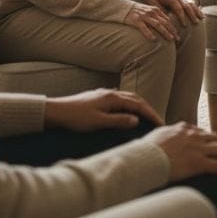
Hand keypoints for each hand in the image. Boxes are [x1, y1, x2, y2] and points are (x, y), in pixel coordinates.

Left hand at [44, 89, 163, 131]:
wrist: (55, 112)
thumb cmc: (75, 118)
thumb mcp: (98, 122)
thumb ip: (118, 121)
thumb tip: (136, 120)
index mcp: (113, 98)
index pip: (139, 105)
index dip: (151, 114)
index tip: (161, 124)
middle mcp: (110, 93)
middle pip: (136, 99)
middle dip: (149, 109)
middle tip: (158, 121)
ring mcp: (104, 95)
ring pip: (128, 98)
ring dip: (140, 107)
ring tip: (147, 117)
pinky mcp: (98, 99)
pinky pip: (121, 100)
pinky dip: (130, 106)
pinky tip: (128, 112)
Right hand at [125, 2, 179, 41]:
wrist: (122, 6)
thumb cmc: (137, 12)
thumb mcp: (148, 12)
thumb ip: (156, 18)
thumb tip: (165, 27)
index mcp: (156, 10)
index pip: (167, 20)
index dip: (174, 28)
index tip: (178, 36)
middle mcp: (151, 12)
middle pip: (165, 23)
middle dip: (172, 31)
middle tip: (178, 39)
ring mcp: (144, 16)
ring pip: (157, 25)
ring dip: (165, 32)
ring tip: (170, 39)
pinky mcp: (136, 20)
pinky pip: (144, 28)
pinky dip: (149, 33)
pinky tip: (154, 39)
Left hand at [146, 0, 203, 26]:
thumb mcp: (154, 5)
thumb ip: (160, 11)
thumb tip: (164, 21)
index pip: (178, 8)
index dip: (182, 17)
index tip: (184, 25)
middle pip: (187, 6)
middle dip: (192, 15)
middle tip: (195, 23)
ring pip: (191, 4)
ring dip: (197, 12)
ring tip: (201, 19)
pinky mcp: (183, 1)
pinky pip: (192, 5)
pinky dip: (197, 10)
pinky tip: (202, 16)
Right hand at [149, 122, 216, 180]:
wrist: (145, 158)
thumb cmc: (144, 150)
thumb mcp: (155, 136)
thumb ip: (163, 135)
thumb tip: (161, 137)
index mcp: (182, 128)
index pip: (200, 131)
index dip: (209, 136)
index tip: (214, 139)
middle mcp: (193, 136)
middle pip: (214, 138)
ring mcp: (197, 149)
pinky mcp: (198, 162)